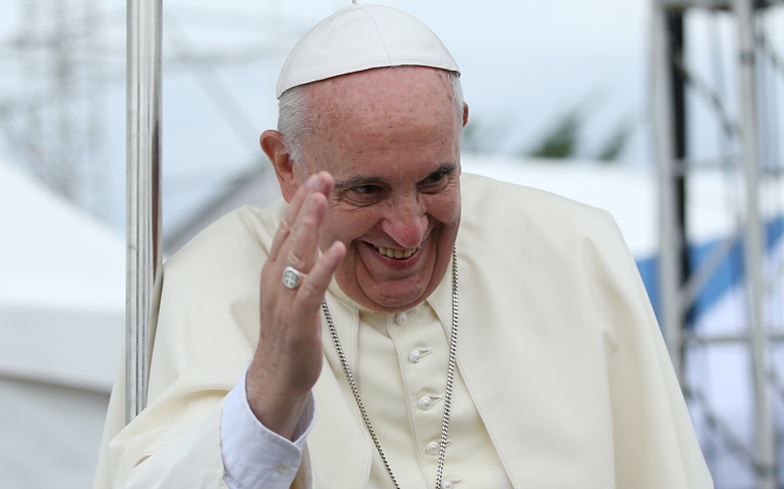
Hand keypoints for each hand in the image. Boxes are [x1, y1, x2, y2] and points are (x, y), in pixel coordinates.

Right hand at [246, 171, 345, 438]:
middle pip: (290, 233)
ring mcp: (284, 298)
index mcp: (274, 270)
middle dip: (306, 203)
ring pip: (296, 254)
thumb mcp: (291, 291)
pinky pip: (311, 288)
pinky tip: (336, 248)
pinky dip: (323, 267)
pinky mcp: (297, 318)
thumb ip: (299, 265)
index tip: (317, 177)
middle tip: (322, 175)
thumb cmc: (288, 332)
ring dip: (310, 225)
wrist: (276, 377)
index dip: (301, 201)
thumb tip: (313, 239)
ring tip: (322, 198)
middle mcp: (275, 278)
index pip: (286, 227)